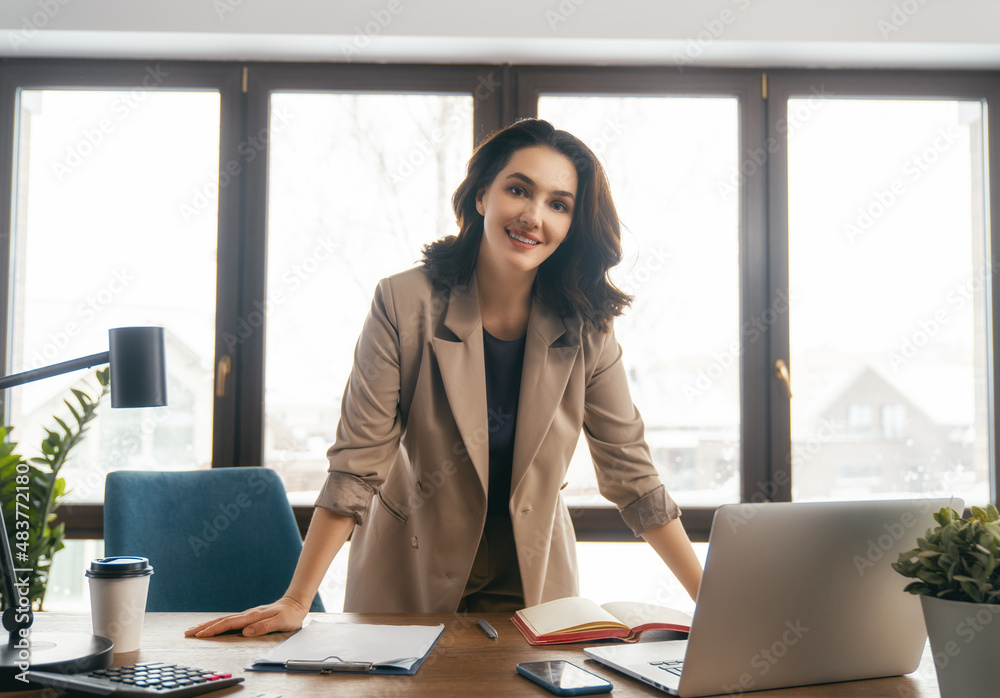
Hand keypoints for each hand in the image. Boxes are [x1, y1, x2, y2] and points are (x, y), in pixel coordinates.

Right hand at [184, 596, 308, 637]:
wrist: (295, 603)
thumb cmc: (290, 615)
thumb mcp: (281, 622)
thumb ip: (264, 626)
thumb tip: (245, 632)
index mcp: (252, 617)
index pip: (228, 624)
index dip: (213, 630)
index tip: (199, 635)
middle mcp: (247, 615)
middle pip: (221, 621)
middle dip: (204, 627)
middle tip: (187, 633)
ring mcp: (247, 615)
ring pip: (223, 620)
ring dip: (208, 625)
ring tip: (193, 629)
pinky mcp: (249, 617)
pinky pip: (229, 620)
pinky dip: (218, 623)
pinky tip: (213, 626)